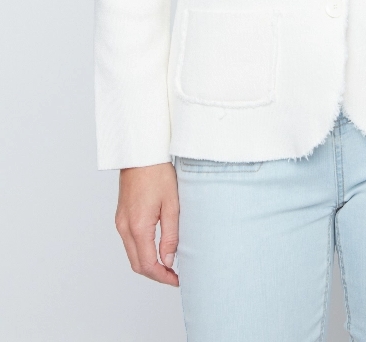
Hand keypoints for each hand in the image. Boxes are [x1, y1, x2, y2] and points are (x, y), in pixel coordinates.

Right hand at [115, 162, 179, 286]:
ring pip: (132, 254)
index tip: (177, 280)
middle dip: (155, 274)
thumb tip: (168, 261)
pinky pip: (129, 242)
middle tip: (174, 275)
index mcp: (138, 226)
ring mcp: (120, 222)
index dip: (162, 277)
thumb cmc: (158, 173)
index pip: (147, 264)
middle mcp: (124, 227)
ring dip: (148, 263)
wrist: (141, 153)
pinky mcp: (121, 216)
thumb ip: (170, 236)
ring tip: (168, 263)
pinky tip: (156, 248)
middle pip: (137, 264)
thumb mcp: (172, 205)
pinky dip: (142, 251)